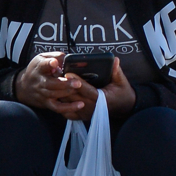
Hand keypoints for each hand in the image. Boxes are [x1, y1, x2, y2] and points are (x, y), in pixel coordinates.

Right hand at [15, 52, 79, 114]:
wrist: (24, 86)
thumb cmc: (36, 70)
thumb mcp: (42, 58)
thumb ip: (55, 56)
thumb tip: (67, 58)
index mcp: (39, 68)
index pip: (42, 65)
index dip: (49, 64)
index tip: (54, 62)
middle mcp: (40, 81)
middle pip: (50, 83)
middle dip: (64, 83)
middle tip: (77, 82)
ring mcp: (42, 93)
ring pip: (54, 94)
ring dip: (68, 92)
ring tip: (78, 89)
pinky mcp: (46, 103)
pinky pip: (58, 107)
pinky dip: (69, 107)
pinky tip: (79, 104)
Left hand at [16, 52, 135, 118]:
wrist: (123, 108)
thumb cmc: (122, 93)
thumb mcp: (121, 82)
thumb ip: (116, 71)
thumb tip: (115, 59)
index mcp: (102, 100)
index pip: (87, 90)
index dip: (77, 82)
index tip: (68, 73)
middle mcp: (92, 108)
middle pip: (73, 97)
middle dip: (63, 85)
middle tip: (54, 73)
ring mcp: (86, 113)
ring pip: (68, 104)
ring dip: (59, 93)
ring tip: (52, 80)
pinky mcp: (82, 116)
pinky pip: (67, 112)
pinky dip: (61, 103)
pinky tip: (55, 93)